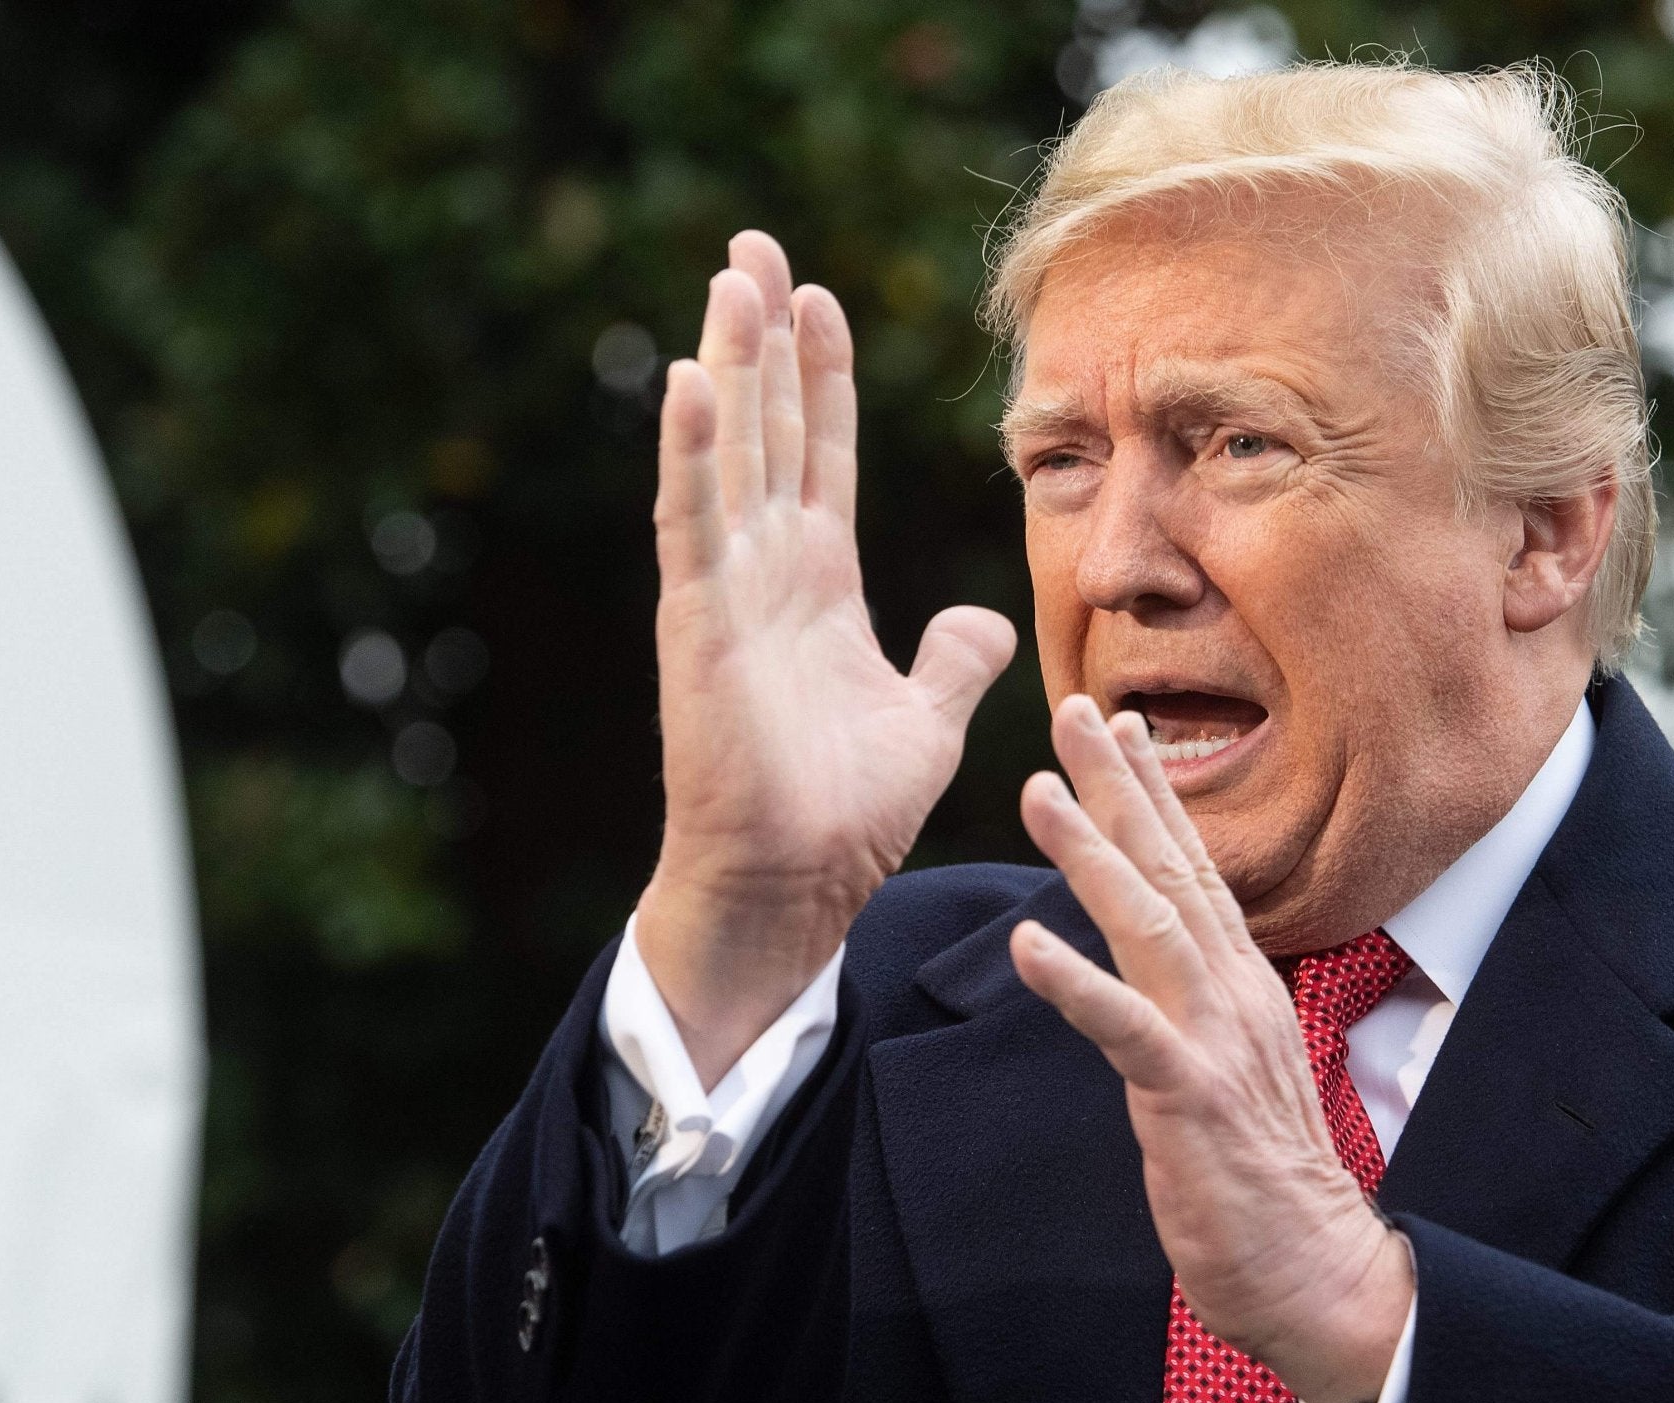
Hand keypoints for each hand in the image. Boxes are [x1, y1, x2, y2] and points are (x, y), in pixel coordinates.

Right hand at [639, 232, 1015, 1083]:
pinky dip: (692, 452)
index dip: (822, 378)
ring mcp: (728, 593)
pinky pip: (695, 523)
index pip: (821, 456)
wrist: (795, 884)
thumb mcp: (927, 721)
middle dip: (763, 339)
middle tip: (754, 246)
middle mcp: (767, 572)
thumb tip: (982, 617)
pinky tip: (691, 378)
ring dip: (729, 365)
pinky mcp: (702, 627)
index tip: (821, 298)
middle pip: (767, 429)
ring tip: (733, 277)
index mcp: (818, 585)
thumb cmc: (846, 813)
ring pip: (729, 453)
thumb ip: (953, 659)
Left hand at [1007, 696, 1414, 1402]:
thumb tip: (1161, 968)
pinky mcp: (1191, 1098)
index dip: (1154, 793)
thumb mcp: (1229, 1070)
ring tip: (1038, 792)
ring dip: (1090, 854)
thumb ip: (1196, 1010)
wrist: (1318, 1272)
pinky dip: (1075, 982)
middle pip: (1172, 869)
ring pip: (1148, 925)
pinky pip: (1126, 1029)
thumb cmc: (1263, 1182)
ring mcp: (1216, 1040)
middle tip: (1072, 707)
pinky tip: (1028, 941)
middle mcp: (1235, 993)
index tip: (1120, 723)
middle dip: (1118, 785)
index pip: (1194, 870)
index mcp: (1241, 985)